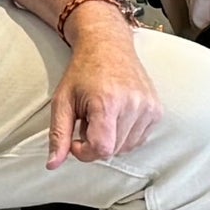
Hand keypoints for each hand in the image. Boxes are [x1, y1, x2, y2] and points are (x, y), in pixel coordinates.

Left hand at [47, 10, 161, 165]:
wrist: (108, 44)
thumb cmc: (82, 71)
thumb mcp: (62, 101)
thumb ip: (58, 135)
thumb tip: (53, 165)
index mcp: (108, 102)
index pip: (102, 149)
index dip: (85, 151)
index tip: (76, 138)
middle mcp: (133, 104)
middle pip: (113, 151)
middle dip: (96, 142)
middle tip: (88, 119)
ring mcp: (148, 107)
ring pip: (127, 148)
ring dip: (112, 139)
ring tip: (103, 115)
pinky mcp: (157, 109)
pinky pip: (139, 139)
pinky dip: (126, 135)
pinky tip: (117, 115)